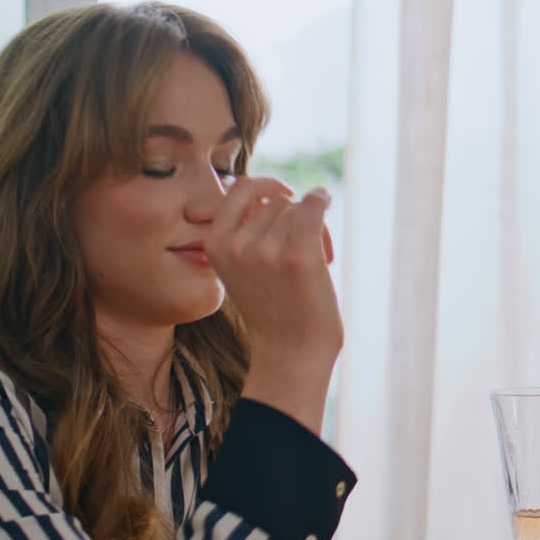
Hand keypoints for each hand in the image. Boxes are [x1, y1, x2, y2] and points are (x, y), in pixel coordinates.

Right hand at [205, 177, 342, 433]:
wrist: (290, 353)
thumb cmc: (272, 311)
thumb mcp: (240, 269)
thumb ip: (245, 232)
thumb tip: (271, 189)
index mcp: (215, 246)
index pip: (239, 188)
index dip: (264, 186)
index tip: (282, 193)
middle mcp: (237, 245)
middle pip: (276, 202)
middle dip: (293, 220)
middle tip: (301, 254)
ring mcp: (266, 249)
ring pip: (296, 209)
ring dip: (312, 227)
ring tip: (313, 262)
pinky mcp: (298, 255)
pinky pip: (313, 205)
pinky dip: (321, 200)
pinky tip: (324, 200)